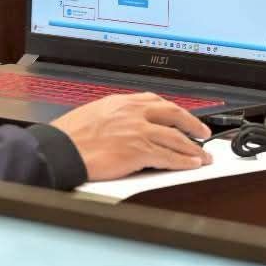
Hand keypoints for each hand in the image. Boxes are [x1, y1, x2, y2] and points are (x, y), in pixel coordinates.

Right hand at [50, 93, 212, 179]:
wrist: (61, 149)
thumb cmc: (70, 135)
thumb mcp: (94, 113)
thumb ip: (115, 115)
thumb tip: (124, 123)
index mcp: (122, 101)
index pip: (156, 101)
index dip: (173, 110)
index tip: (180, 116)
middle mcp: (134, 112)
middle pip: (173, 114)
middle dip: (192, 123)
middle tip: (203, 131)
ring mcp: (139, 131)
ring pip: (175, 137)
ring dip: (193, 147)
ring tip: (203, 154)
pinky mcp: (140, 151)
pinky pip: (169, 156)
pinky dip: (183, 161)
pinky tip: (191, 164)